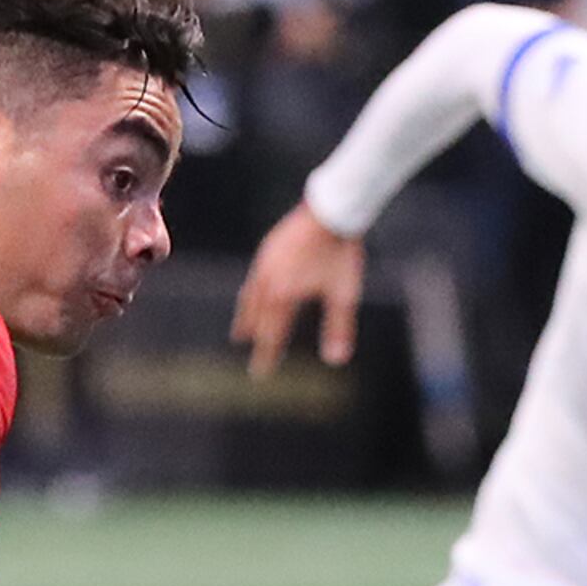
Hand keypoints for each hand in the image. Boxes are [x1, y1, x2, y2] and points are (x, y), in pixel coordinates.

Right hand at [233, 203, 364, 374]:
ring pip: (250, 295)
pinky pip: (254, 277)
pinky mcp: (269, 248)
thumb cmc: (340, 253)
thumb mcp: (344, 294)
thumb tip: (336, 361)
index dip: (267, 356)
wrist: (331, 211)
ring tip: (242, 328)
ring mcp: (265, 263)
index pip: (272, 334)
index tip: (260, 374)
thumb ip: (339, 328)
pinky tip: (257, 292)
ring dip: (246, 314)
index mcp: (283, 296)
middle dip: (252, 334)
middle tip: (244, 348)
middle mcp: (268, 281)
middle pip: (254, 316)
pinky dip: (252, 292)